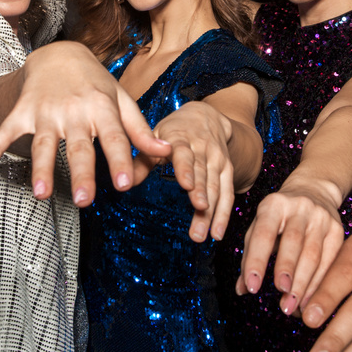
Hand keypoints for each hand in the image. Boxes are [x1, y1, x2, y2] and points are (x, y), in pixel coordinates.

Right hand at [0, 41, 171, 207]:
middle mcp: (74, 110)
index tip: (124, 185)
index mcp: (102, 108)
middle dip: (81, 173)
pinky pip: (6, 131)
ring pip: (43, 144)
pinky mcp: (23, 111)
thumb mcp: (121, 100)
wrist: (58, 54)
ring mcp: (46, 111)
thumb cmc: (95, 83)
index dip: (119, 160)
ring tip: (41, 194)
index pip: (114, 138)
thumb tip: (166, 153)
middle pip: (78, 147)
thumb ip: (140, 129)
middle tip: (84, 201)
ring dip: (41, 169)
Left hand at [151, 101, 236, 241]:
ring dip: (211, 211)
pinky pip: (227, 193)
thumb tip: (124, 181)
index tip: (186, 184)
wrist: (207, 117)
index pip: (184, 154)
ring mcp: (217, 160)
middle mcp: (203, 148)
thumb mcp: (155, 137)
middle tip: (199, 211)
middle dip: (201, 194)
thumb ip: (141, 160)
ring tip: (203, 234)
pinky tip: (217, 233)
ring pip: (215, 186)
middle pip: (202, 173)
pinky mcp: (227, 170)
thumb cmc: (174, 131)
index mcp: (181, 139)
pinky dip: (223, 213)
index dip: (186, 169)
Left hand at [236, 182, 344, 317]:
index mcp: (274, 204)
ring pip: (313, 254)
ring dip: (303, 284)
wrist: (313, 192)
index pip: (263, 234)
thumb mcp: (260, 227)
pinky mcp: (338, 230)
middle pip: (292, 243)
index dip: (256, 261)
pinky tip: (310, 301)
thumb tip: (242, 289)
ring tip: (292, 307)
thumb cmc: (279, 216)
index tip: (252, 287)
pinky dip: (319, 283)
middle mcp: (299, 207)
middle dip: (286, 272)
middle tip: (280, 301)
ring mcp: (321, 217)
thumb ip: (250, 256)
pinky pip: (330, 260)